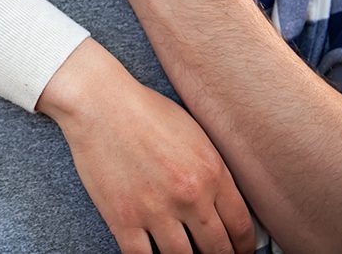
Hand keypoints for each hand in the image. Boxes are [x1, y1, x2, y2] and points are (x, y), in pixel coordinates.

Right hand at [39, 39, 256, 253]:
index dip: (244, 247)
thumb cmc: (142, 110)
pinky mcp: (122, 218)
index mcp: (211, 172)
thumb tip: (224, 203)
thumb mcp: (194, 133)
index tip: (240, 251)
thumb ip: (213, 170)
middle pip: (217, 249)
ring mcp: (155, 210)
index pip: (240, 227)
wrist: (98, 102)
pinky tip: (153, 253)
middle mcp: (189, 196)